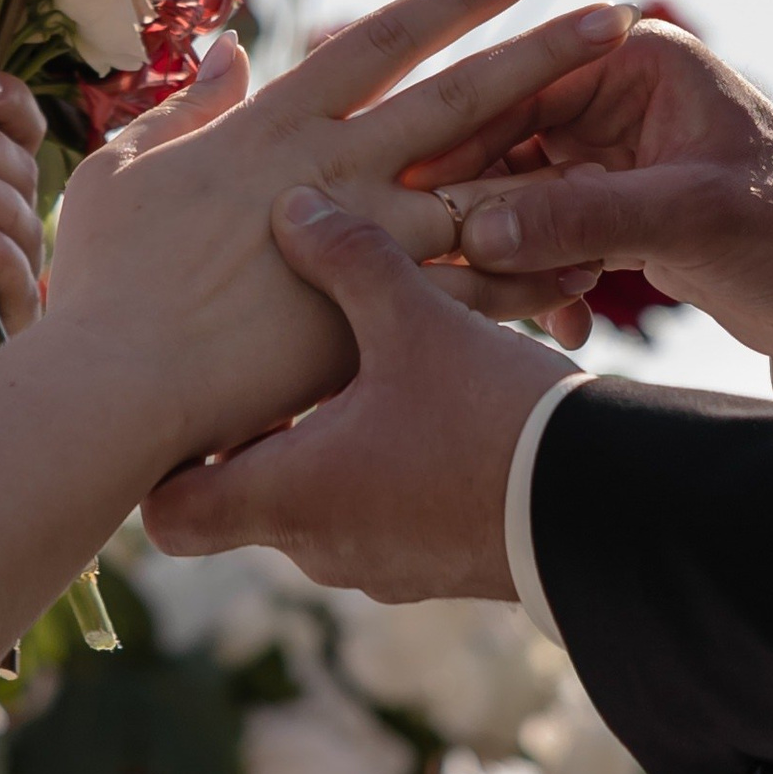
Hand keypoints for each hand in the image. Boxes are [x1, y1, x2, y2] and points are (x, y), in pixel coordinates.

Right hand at [46, 0, 632, 476]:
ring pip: (483, 192)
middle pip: (460, 99)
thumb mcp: (125, 167)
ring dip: (562, 165)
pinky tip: (587, 265)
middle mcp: (330, 168)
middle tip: (615, 17)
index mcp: (274, 124)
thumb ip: (184, 107)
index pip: (383, 40)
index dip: (456, 0)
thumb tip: (227, 51)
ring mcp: (357, 243)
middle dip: (543, 54)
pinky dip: (529, 276)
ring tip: (631, 144)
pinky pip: (470, 291)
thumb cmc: (102, 279)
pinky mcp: (369, 316)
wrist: (114, 383)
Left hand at [143, 188, 571, 597]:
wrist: (609, 508)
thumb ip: (347, 259)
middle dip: (254, 434)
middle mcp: (318, 546)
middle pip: (241, 502)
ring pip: (315, 506)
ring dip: (323, 449)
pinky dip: (380, 472)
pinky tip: (418, 412)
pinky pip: (378, 519)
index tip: (182, 404)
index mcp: (287, 495)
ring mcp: (378, 567)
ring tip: (354, 376)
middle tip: (267, 364)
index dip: (163, 462)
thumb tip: (291, 205)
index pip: (168, 514)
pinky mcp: (433, 568)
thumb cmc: (495, 418)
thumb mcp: (416, 320)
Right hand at [430, 16, 772, 367]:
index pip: (518, 83)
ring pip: (516, 198)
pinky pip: (546, 240)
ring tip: (502, 305)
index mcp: (635, 61)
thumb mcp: (692, 216)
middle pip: (503, 142)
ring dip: (509, 254)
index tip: (401, 185)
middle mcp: (613, 100)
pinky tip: (563, 328)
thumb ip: (584, 216)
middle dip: (473, 204)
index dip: (456, 135)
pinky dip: (546, 283)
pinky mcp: (612, 215)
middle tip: (427, 256)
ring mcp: (609, 160)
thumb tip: (475, 231)